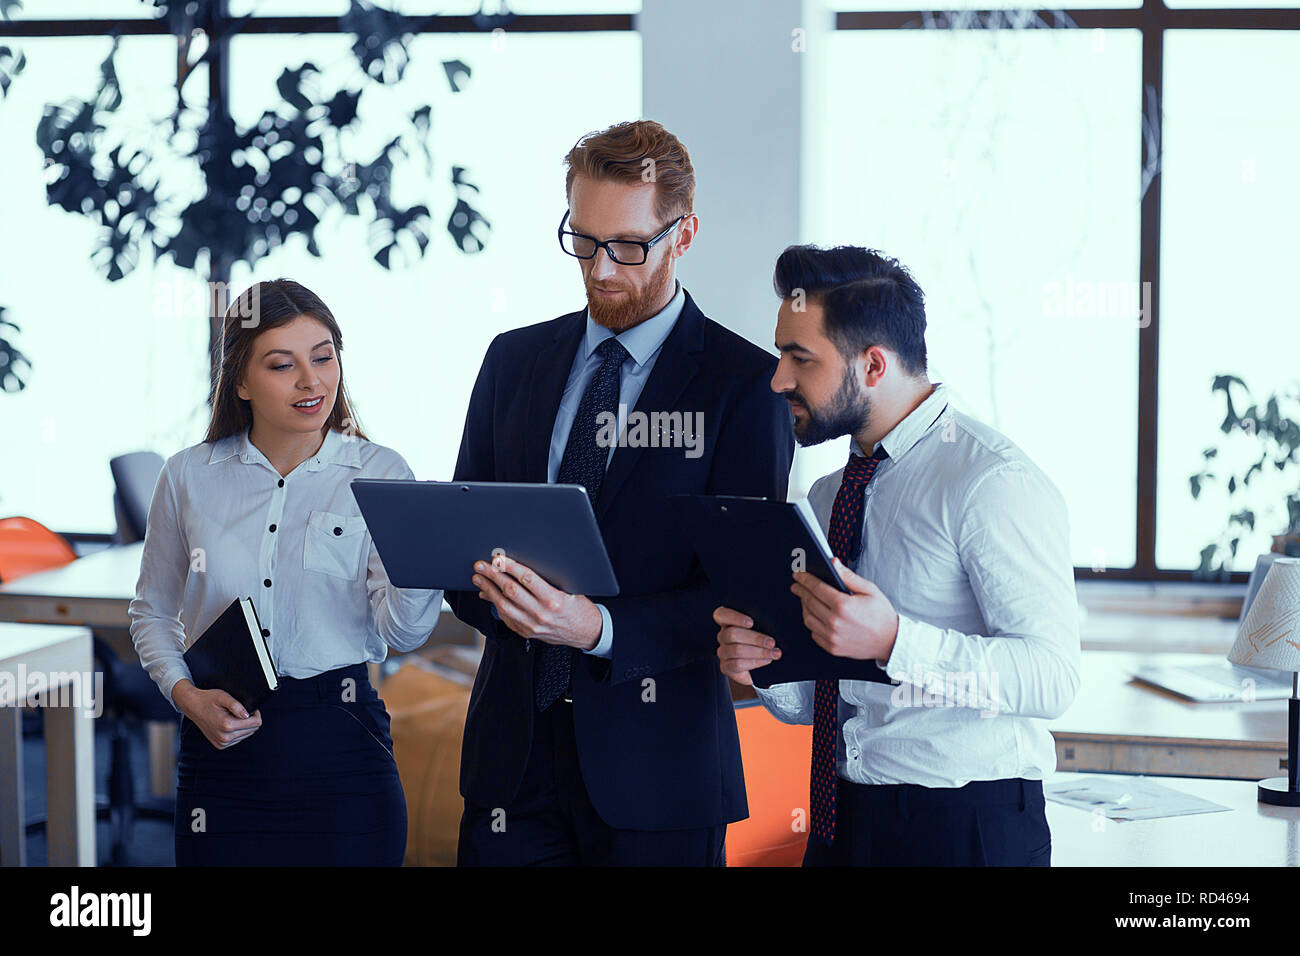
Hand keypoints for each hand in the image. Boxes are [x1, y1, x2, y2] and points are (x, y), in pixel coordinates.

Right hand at [172, 679, 262, 749]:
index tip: (250, 707)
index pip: (256, 723)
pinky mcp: (221, 745)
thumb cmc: (207, 700)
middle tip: (240, 711)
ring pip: (247, 734)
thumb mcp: (223, 697)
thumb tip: (247, 714)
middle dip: (250, 719)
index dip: (256, 713)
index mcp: (227, 725)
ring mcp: (222, 743)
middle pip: (253, 729)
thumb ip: (237, 705)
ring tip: (232, 716)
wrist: (193, 707)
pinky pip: (238, 738)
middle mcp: (225, 737)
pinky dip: (238, 730)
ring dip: (244, 725)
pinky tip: (230, 723)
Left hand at [472, 552, 602, 649]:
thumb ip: (546, 580)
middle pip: (510, 591)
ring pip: (503, 606)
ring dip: (488, 590)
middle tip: (480, 565)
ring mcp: (532, 626)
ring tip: (478, 579)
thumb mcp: (570, 588)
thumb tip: (521, 568)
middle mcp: (541, 614)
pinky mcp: (527, 633)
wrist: (587, 633)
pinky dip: (495, 605)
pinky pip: (506, 618)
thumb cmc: (579, 606)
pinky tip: (488, 595)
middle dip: (493, 576)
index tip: (497, 558)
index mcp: (554, 600)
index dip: (510, 567)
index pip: (526, 579)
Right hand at [713, 606, 780, 685]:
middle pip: (732, 634)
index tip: (751, 623)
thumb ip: (760, 626)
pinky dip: (755, 662)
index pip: (721, 615)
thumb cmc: (758, 643)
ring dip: (759, 652)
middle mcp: (722, 636)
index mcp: (728, 623)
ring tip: (774, 653)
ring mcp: (722, 652)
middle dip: (755, 638)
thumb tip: (773, 627)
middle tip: (771, 643)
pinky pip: (738, 664)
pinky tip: (767, 660)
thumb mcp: (759, 631)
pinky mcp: (726, 667)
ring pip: (737, 650)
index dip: (734, 617)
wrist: (753, 666)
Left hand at [790, 557, 899, 661]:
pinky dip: (811, 622)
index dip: (805, 579)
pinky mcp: (832, 647)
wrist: (890, 641)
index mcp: (843, 605)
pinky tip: (815, 615)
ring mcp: (832, 637)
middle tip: (796, 584)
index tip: (798, 574)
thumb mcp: (869, 590)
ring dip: (804, 606)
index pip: (816, 588)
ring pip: (808, 618)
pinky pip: (814, 633)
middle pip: (809, 602)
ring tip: (805, 599)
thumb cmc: (881, 615)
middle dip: (800, 590)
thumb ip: (848, 576)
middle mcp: (835, 622)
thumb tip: (833, 563)